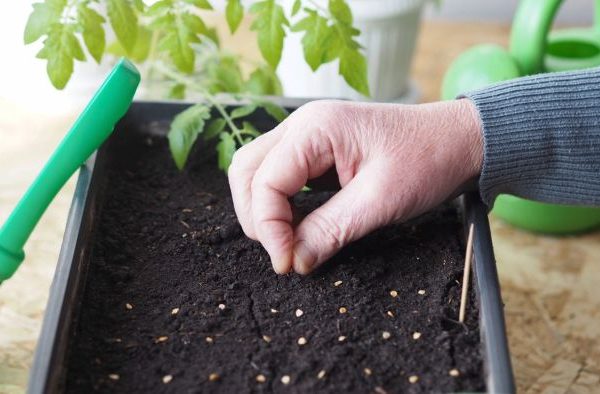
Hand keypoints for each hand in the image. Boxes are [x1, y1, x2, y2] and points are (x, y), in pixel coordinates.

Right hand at [228, 99, 482, 274]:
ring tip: (286, 242)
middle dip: (256, 216)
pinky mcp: (317, 151)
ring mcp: (308, 136)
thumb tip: (294, 261)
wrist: (461, 141)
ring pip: (258, 172)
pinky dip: (279, 203)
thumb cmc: (429, 159)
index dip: (268, 227)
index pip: (264, 181)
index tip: (286, 263)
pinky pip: (281, 176)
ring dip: (263, 210)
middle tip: (282, 253)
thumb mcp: (380, 201)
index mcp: (315, 129)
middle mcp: (303, 125)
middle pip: (247, 171)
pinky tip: (296, 225)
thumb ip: (330, 230)